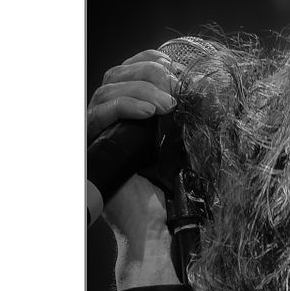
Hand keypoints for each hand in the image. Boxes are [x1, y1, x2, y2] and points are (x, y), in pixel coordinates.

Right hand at [88, 49, 181, 287]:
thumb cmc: (171, 193)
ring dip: (143, 90)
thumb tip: (201, 87)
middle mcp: (106, 122)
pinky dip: (127, 105)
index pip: (127, 72)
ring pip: (107, 90)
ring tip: (170, 104)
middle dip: (148, 73)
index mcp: (127, 117)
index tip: (175, 66)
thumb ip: (181, 116)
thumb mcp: (180, 144)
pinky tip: (151, 112)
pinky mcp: (89, 146)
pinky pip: (102, 112)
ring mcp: (95, 133)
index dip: (148, 61)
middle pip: (115, 76)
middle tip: (176, 85)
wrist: (156, 229)